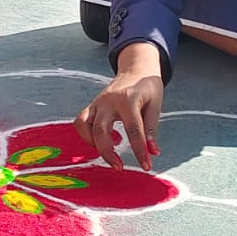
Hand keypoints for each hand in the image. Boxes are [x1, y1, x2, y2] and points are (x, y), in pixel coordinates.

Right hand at [74, 43, 164, 170]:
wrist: (135, 68)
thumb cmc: (147, 87)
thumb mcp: (155, 105)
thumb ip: (151, 129)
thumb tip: (153, 152)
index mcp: (128, 99)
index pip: (133, 131)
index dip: (140, 151)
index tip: (146, 166)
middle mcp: (109, 101)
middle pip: (100, 131)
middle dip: (108, 153)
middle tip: (119, 167)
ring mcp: (98, 103)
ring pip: (84, 126)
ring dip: (93, 144)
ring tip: (109, 153)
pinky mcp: (92, 105)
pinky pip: (81, 121)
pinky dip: (86, 135)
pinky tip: (101, 141)